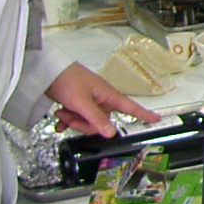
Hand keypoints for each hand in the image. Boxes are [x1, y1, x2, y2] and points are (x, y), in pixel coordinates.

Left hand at [46, 63, 161, 136]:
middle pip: (102, 121)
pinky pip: (78, 117)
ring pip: (88, 120)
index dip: (144, 114)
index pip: (130, 107)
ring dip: (74, 120)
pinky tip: (59, 120)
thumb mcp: (82, 102)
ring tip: (62, 112)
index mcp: (108, 95)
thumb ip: (96, 119)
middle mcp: (101, 98)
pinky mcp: (78, 101)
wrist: (47, 70)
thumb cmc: (67, 80)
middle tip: (72, 117)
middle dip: (85, 124)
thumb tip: (111, 133)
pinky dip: (68, 119)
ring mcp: (89, 100)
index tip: (156, 119)